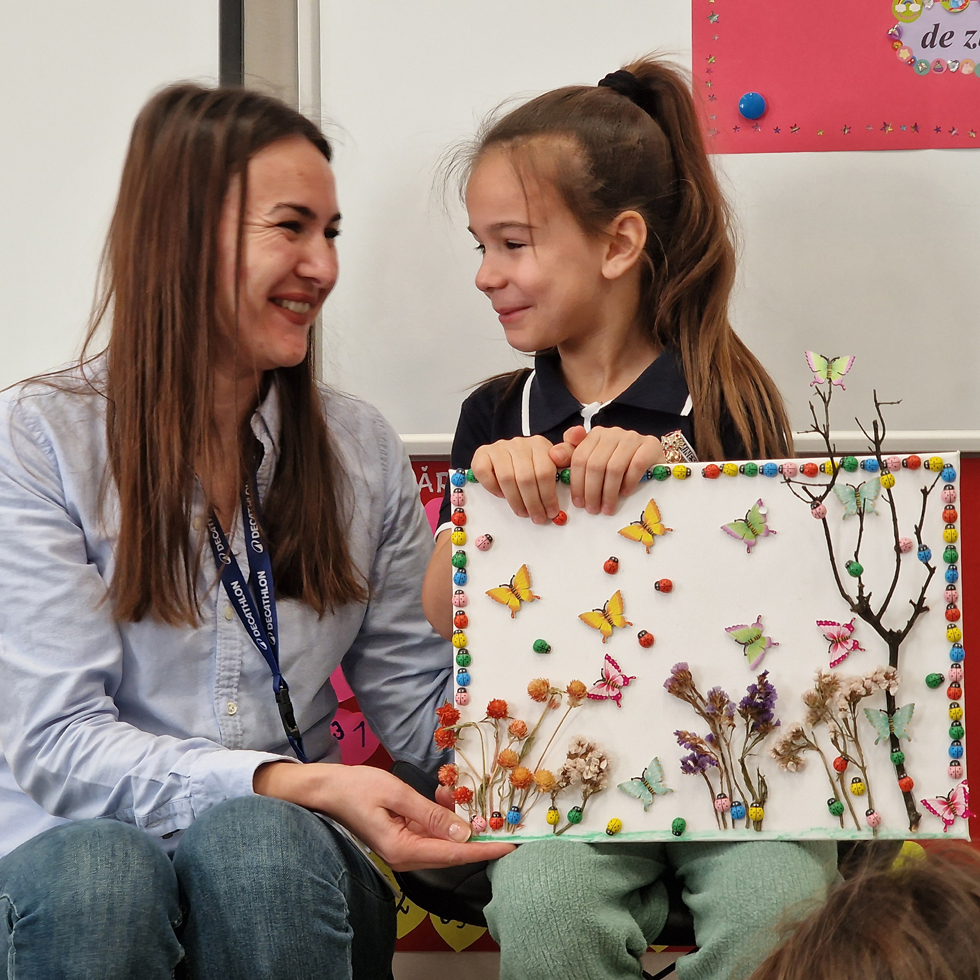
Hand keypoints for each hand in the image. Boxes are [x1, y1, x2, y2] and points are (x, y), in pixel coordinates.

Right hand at [254, 762, 514, 870]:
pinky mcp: (400, 838)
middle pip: (451, 851)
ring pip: (442, 839)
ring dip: (456, 819)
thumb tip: (464, 832)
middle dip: (477, 835)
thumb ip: (431, 814)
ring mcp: (402, 849)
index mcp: (404, 849)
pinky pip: (429, 830)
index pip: (454, 853)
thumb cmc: (355, 788)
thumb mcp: (396, 794)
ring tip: (462, 794)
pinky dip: (440, 814)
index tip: (511, 845)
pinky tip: (443, 794)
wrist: (323, 790)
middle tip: (501, 820)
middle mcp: (405, 856)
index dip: (485, 849)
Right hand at [471, 435, 559, 523]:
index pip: (545, 472)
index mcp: (539, 444)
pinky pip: (485, 473)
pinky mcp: (482, 454)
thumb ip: (566, 455)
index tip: (551, 512)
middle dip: (533, 502)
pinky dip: (493, 487)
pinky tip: (501, 496)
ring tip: (522, 512)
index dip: (548, 496)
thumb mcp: (554, 459)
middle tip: (537, 517)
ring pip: (506, 478)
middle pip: (526, 477)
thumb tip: (566, 451)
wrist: (507, 454)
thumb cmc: (533, 462)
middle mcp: (519, 443)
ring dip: (515, 500)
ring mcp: (499, 448)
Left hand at [549, 425, 664, 514]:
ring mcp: (632, 437)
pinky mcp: (650, 445)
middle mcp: (613, 433)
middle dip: (592, 491)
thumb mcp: (594, 461)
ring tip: (607, 509)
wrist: (654, 459)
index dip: (577, 483)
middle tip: (593, 510)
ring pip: (613, 468)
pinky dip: (628, 483)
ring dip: (609, 493)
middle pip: (595, 465)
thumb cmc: (619, 464)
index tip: (578, 504)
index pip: (579, 458)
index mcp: (595, 435)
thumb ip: (571, 457)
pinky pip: (635, 466)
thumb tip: (553, 455)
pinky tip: (624, 494)